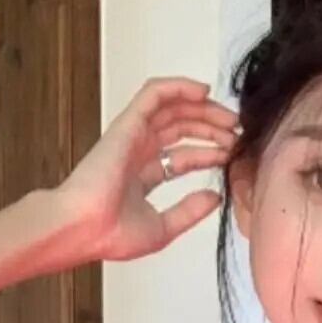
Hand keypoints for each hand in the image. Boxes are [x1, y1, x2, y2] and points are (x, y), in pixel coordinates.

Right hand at [51, 77, 240, 262]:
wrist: (84, 229)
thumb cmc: (112, 235)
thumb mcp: (163, 227)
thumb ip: (189, 211)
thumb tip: (215, 197)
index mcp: (143, 176)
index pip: (183, 156)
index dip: (208, 152)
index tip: (232, 155)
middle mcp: (138, 152)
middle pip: (181, 129)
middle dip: (210, 127)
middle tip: (237, 132)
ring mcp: (132, 136)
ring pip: (171, 109)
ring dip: (202, 108)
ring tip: (228, 116)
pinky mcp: (128, 123)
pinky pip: (154, 94)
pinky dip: (178, 87)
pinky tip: (203, 91)